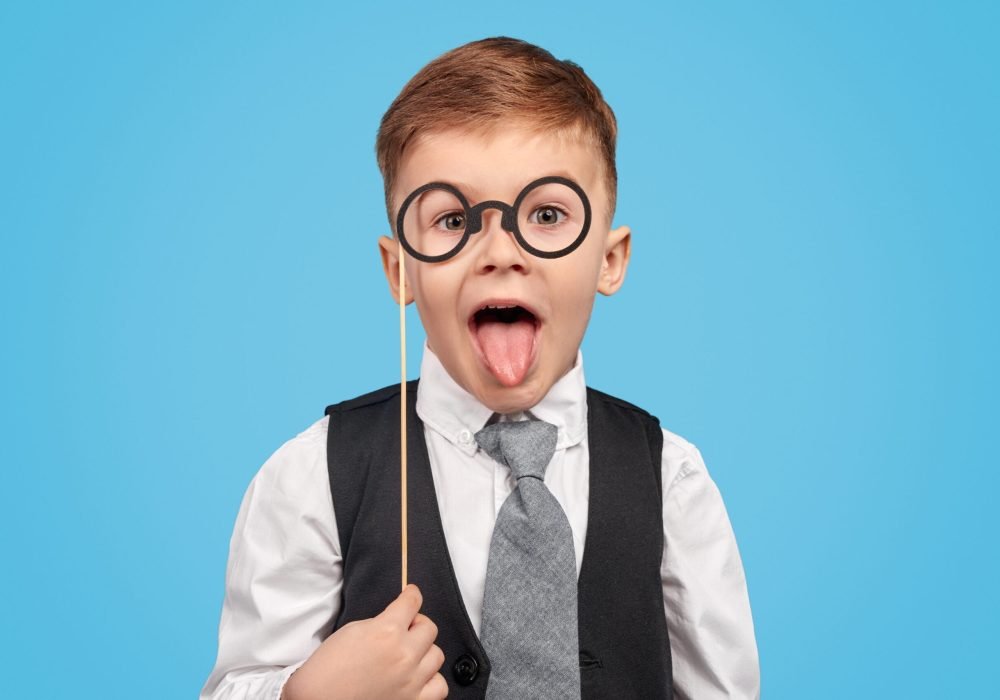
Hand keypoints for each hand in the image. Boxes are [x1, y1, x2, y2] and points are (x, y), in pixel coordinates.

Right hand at [282, 584, 446, 699]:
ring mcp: (411, 681)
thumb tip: (398, 619)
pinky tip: (419, 677)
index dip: (412, 595)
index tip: (412, 594)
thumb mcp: (352, 631)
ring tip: (410, 655)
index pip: (412, 603)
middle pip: (429, 628)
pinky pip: (439, 686)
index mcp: (386, 632)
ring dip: (424, 651)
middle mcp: (403, 655)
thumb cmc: (327, 669)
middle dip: (417, 624)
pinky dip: (432, 680)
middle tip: (406, 629)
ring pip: (437, 655)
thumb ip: (381, 623)